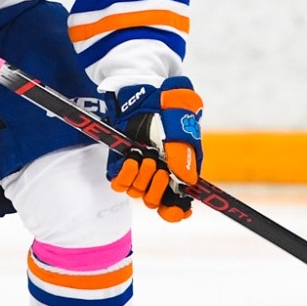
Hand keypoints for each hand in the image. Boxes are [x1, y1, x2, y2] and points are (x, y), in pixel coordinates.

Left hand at [103, 77, 203, 222]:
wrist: (148, 93)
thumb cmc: (171, 111)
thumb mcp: (183, 131)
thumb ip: (185, 156)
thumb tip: (187, 182)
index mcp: (178, 173)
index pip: (176, 206)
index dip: (176, 212)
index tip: (180, 209)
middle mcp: (159, 175)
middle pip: (154, 202)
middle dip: (158, 189)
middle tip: (160, 169)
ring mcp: (140, 170)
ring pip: (137, 192)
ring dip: (142, 178)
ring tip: (147, 156)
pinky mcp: (122, 162)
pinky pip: (119, 183)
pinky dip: (125, 175)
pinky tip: (131, 160)